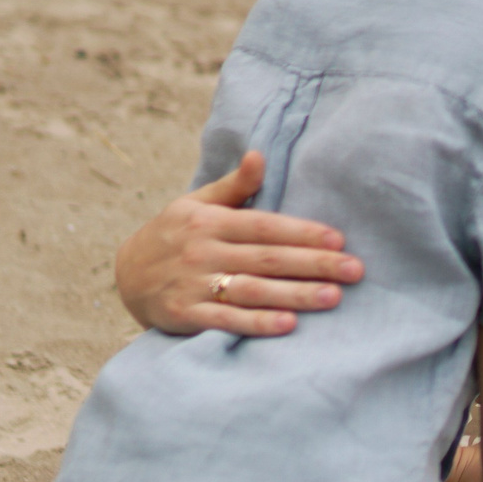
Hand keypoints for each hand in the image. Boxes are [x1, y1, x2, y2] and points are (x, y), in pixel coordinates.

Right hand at [114, 150, 363, 335]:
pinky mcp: (184, 314)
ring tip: (333, 297)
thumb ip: (234, 186)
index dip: (302, 232)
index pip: (264, 226)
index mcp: (209, 221)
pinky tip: (288, 325)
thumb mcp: (196, 203)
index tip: (340, 240)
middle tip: (356, 270)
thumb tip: (260, 156)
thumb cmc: (175, 235)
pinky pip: (225, 319)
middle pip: (267, 258)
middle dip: (314, 264)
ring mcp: (193, 283)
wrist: (126, 274)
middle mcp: (202, 250)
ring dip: (295, 295)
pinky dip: (256, 323)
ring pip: (252, 290)